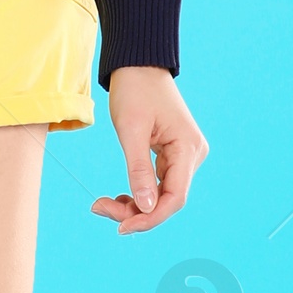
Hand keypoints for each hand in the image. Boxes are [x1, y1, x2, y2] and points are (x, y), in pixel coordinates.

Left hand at [93, 68, 207, 234]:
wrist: (139, 65)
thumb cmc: (135, 90)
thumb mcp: (131, 130)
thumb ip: (138, 170)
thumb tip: (145, 208)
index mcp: (188, 149)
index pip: (175, 198)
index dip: (150, 218)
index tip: (121, 227)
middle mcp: (192, 155)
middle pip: (168, 199)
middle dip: (136, 212)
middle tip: (99, 208)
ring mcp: (184, 155)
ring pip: (162, 194)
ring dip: (135, 205)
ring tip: (104, 203)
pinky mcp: (173, 154)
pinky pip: (158, 183)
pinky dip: (138, 192)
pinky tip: (119, 197)